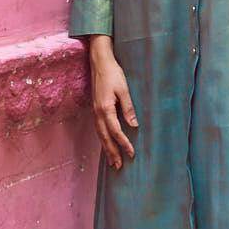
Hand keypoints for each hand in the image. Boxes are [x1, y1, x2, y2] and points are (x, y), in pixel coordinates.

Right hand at [87, 36, 137, 169]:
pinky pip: (98, 129)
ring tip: (112, 161)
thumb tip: (133, 125)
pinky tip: (106, 145)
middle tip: (118, 166)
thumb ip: (128, 108)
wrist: (99, 62)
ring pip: (100, 135)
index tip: (131, 153)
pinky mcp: (95, 109)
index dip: (123, 143)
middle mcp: (98, 113)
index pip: (115, 131)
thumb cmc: (113, 74)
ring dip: (106, 149)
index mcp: (105, 108)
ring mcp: (95, 111)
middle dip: (112, 152)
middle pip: (105, 137)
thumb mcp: (124, 89)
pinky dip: (102, 140)